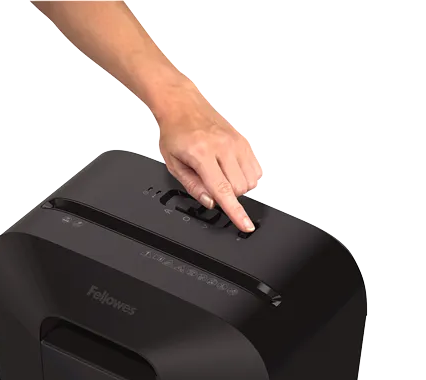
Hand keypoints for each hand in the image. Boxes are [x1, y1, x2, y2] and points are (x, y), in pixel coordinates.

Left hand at [155, 81, 261, 232]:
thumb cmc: (175, 132)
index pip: (223, 189)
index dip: (235, 212)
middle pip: (239, 188)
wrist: (183, 106)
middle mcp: (223, 146)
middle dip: (227, 195)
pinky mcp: (244, 141)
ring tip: (220, 175)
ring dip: (237, 187)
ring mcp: (236, 142)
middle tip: (210, 183)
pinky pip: (255, 170)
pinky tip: (230, 170)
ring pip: (250, 181)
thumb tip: (210, 202)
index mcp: (202, 153)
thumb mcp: (173, 164)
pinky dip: (246, 177)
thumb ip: (192, 186)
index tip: (245, 225)